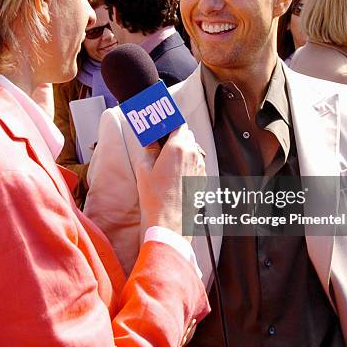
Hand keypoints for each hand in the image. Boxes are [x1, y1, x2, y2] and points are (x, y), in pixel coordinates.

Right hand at [135, 125, 205, 239]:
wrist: (169, 223)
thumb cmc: (155, 197)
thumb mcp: (144, 170)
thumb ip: (149, 150)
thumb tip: (151, 141)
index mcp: (178, 147)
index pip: (178, 124)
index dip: (168, 123)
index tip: (161, 124)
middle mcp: (193, 154)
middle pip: (186, 136)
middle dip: (174, 136)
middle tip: (160, 141)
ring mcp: (200, 167)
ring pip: (192, 150)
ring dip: (182, 150)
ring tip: (166, 158)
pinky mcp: (203, 179)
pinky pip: (196, 164)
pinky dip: (187, 163)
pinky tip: (174, 173)